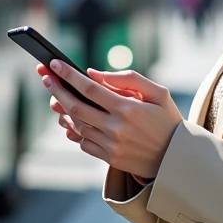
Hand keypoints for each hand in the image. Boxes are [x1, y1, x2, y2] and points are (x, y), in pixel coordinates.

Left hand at [36, 61, 183, 179]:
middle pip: (76, 106)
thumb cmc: (167, 120)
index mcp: (128, 109)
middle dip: (57, 89)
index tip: (55, 64)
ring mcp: (111, 145)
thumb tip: (95, 73)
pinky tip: (68, 118)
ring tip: (54, 96)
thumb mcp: (158, 93)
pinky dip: (72, 130)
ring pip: (76, 125)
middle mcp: (116, 128)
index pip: (90, 88)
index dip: (69, 75)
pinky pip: (83, 142)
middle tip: (45, 76)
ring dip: (62, 110)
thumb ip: (129, 79)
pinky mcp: (109, 158)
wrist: (176, 157)